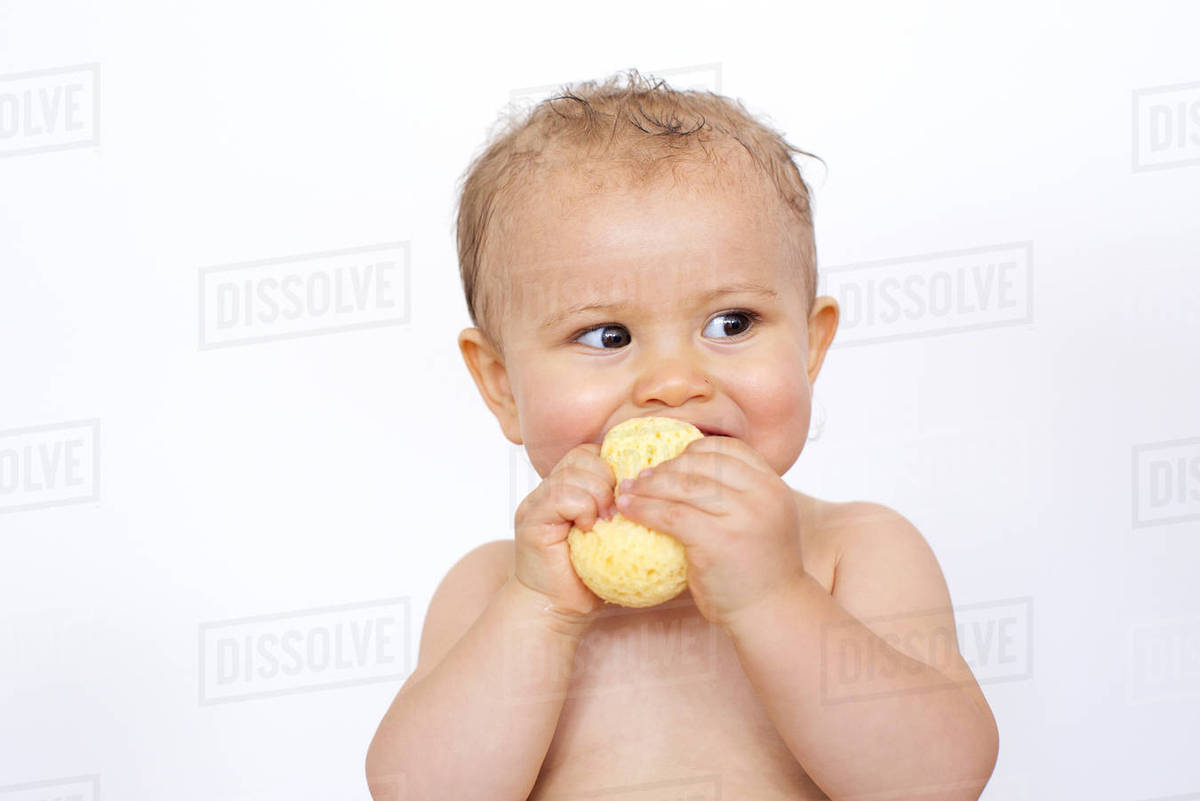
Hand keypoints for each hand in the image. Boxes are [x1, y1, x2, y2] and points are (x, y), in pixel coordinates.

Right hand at [513, 443, 615, 625]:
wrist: (556, 610)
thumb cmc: (592, 579)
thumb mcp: (616, 538)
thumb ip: (626, 511)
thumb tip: (663, 493)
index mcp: (568, 487)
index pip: (593, 453)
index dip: (615, 467)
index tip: (629, 496)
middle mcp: (548, 488)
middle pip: (583, 456)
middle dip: (608, 480)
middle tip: (616, 512)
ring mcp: (536, 501)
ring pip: (574, 472)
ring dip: (597, 495)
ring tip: (604, 522)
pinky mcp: (530, 518)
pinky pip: (562, 495)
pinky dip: (582, 508)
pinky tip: (588, 529)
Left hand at [613, 436, 806, 629]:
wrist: (772, 614)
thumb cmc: (760, 570)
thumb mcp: (762, 521)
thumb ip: (739, 496)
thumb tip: (689, 473)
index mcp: (773, 486)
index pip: (730, 448)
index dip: (695, 450)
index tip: (672, 462)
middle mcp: (761, 496)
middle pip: (702, 463)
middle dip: (666, 467)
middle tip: (641, 477)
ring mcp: (741, 517)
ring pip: (683, 485)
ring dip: (648, 485)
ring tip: (627, 490)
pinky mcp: (717, 540)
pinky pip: (671, 514)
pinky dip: (644, 508)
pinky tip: (627, 508)